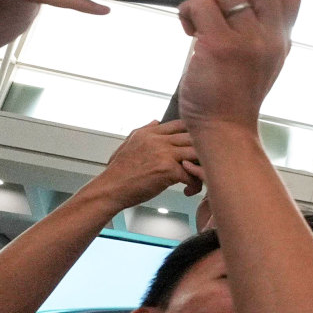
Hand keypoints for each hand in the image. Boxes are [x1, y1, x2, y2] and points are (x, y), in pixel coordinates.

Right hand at [81, 120, 203, 207]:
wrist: (110, 189)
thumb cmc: (120, 172)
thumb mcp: (129, 144)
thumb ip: (145, 131)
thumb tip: (157, 121)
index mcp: (149, 133)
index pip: (180, 124)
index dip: (193, 134)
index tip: (198, 145)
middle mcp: (157, 140)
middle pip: (193, 137)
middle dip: (202, 150)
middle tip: (202, 163)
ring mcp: (163, 154)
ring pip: (197, 152)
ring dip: (202, 165)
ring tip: (198, 176)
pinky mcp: (168, 170)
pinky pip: (192, 175)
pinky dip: (194, 185)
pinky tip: (188, 190)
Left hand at [173, 0, 299, 131]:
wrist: (225, 128)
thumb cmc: (235, 94)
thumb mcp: (262, 59)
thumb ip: (259, 26)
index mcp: (282, 41)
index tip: (238, 3)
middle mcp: (270, 38)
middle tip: (216, 4)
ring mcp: (246, 41)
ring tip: (197, 21)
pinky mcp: (218, 45)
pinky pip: (200, 4)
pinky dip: (187, 11)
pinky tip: (188, 30)